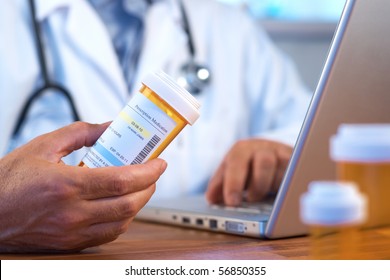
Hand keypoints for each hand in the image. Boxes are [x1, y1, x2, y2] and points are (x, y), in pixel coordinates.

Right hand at [0, 122, 166, 252]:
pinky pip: (108, 235)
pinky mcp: (71, 243)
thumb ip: (80, 133)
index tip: (160, 162)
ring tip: (141, 186)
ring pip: (123, 222)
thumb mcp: (42, 146)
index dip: (149, 171)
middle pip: (129, 204)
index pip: (123, 181)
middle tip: (153, 172)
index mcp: (66, 185)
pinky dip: (123, 219)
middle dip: (150, 186)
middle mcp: (72, 213)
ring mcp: (73, 232)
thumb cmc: (9, 181)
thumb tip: (109, 127)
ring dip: (139, 203)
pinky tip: (122, 205)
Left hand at [206, 139, 291, 205]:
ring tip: (260, 196)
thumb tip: (211, 198)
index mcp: (242, 149)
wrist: (274, 154)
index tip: (232, 202)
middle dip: (257, 185)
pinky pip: (294, 176)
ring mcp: (281, 154)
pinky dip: (285, 187)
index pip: (236, 163)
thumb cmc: (248, 165)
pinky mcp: (296, 164)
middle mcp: (262, 148)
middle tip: (248, 201)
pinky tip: (278, 195)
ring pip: (281, 171)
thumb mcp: (231, 172)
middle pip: (263, 162)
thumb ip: (220, 183)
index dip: (233, 183)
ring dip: (269, 187)